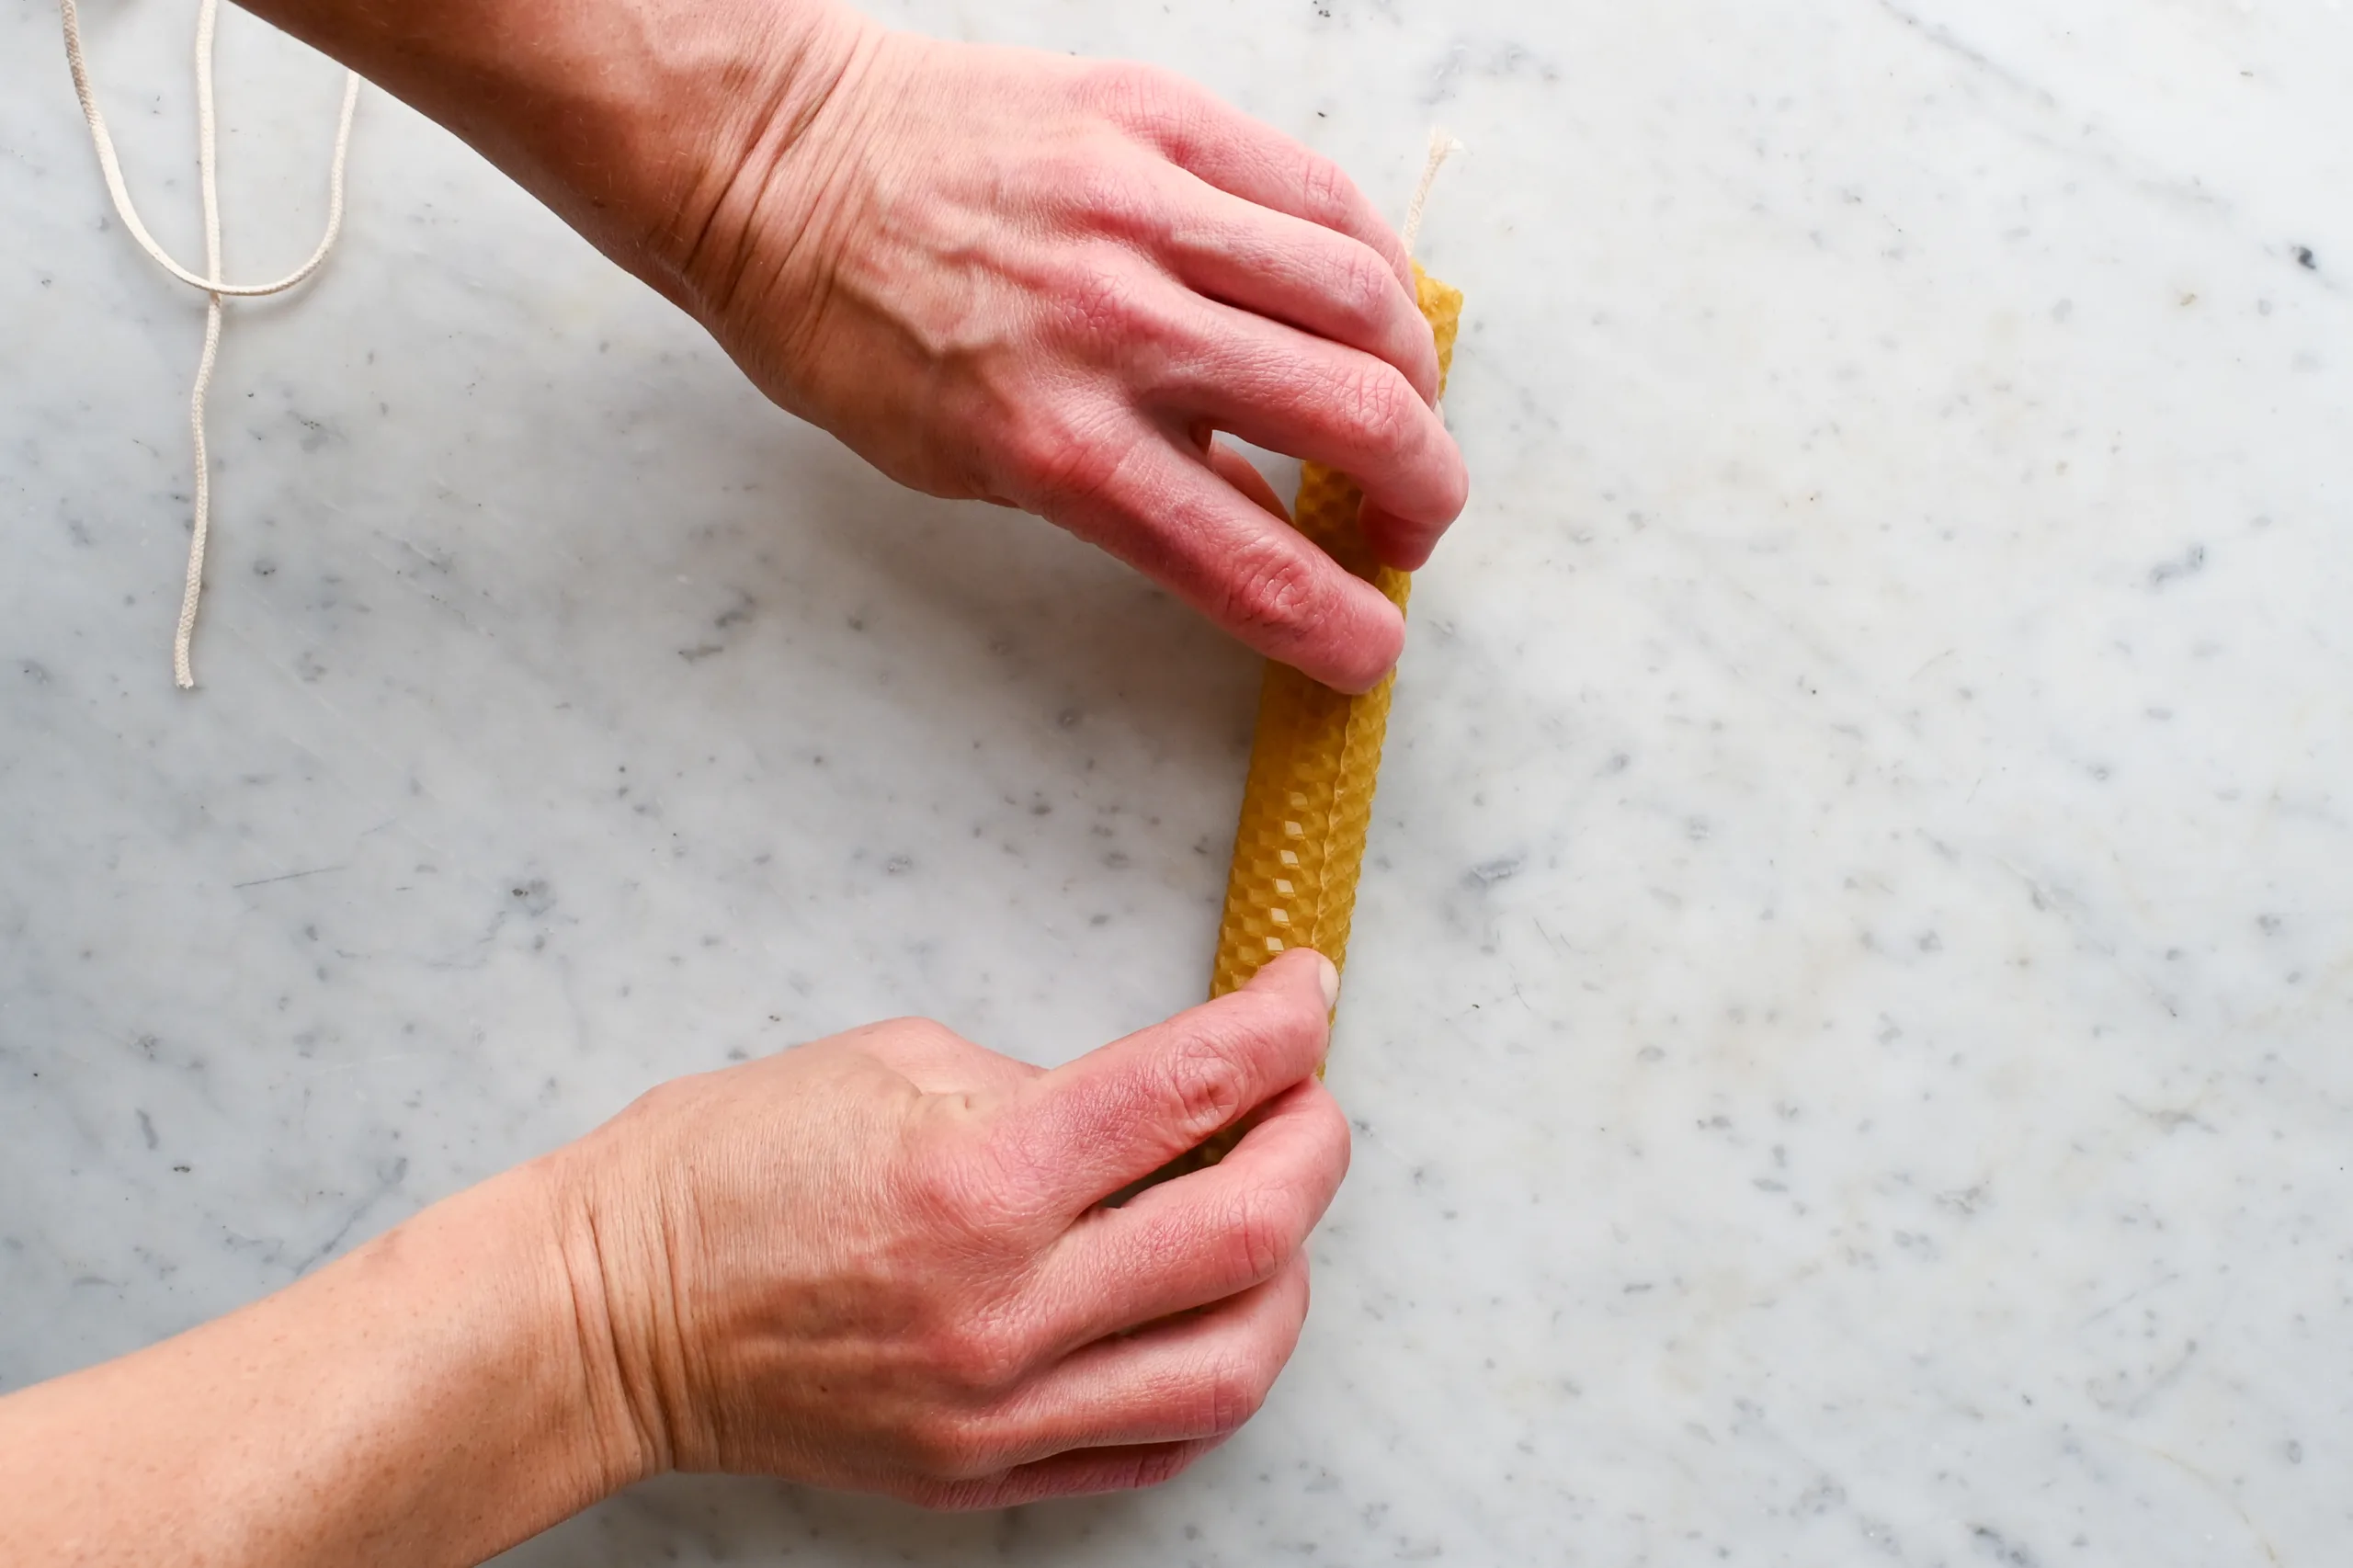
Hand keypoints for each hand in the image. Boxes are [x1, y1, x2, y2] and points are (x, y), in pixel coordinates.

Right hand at [545, 948, 1350, 1506]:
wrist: (608, 1316)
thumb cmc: (724, 1173)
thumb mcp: (890, 1066)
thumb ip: (1046, 1087)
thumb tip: (1158, 1104)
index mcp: (977, 1181)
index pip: (1187, 1093)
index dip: (1276, 1029)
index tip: (1303, 995)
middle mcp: (1003, 1309)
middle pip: (1248, 1234)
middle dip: (1312, 1144)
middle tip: (1305, 1097)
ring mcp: (999, 1411)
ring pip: (1232, 1364)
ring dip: (1286, 1273)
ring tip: (1268, 1212)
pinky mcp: (981, 1475)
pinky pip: (1157, 1446)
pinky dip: (1214, 1373)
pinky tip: (1213, 1313)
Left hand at [671, 14, 1469, 691]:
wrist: (775, 156)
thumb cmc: (852, 328)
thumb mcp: (970, 464)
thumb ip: (1127, 498)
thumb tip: (1267, 526)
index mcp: (1052, 442)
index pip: (1251, 565)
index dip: (1340, 628)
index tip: (1368, 649)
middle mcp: (1114, 327)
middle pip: (1356, 419)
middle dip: (1423, 495)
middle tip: (1408, 521)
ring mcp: (1145, 209)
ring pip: (1366, 299)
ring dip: (1418, 379)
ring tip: (1398, 408)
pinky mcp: (1162, 116)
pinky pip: (1320, 193)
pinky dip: (1373, 263)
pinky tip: (1365, 304)